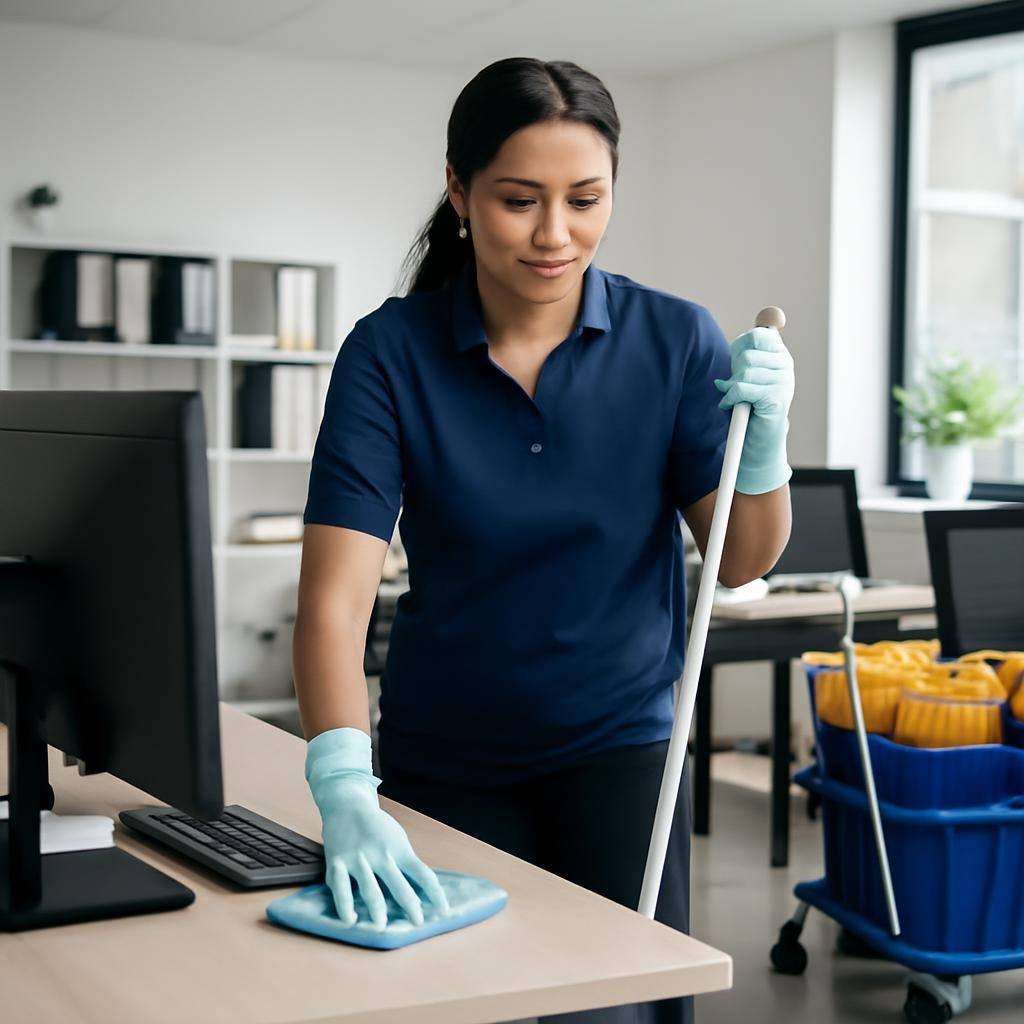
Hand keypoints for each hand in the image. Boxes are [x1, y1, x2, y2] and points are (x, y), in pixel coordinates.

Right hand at [306, 728, 450, 929]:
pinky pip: (340, 887)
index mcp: (399, 849)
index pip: (423, 874)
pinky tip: (350, 920)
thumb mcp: (397, 839)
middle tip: (417, 923)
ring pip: (370, 888)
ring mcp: (358, 858)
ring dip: (377, 909)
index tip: (444, 911)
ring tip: (382, 926)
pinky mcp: (338, 862)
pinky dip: (345, 905)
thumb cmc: (376, 827)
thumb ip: (406, 862)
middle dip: (409, 905)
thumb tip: (422, 891)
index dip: (435, 894)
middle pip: (398, 884)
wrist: (347, 805)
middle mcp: (381, 854)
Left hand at [714, 325, 793, 493]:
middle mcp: (785, 366)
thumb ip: (743, 356)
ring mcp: (784, 382)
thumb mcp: (744, 376)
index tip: (737, 364)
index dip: (740, 347)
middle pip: (748, 354)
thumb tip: (742, 337)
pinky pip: (742, 389)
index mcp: (779, 355)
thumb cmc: (749, 407)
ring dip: (730, 387)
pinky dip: (729, 398)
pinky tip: (729, 405)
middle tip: (734, 386)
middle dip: (733, 371)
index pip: (758, 334)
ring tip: (732, 398)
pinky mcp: (776, 399)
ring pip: (744, 372)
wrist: (757, 442)